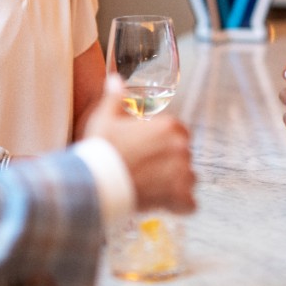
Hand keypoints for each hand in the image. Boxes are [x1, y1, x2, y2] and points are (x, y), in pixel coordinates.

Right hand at [85, 75, 195, 212]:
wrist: (95, 182)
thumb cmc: (101, 149)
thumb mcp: (105, 118)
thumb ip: (114, 97)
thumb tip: (114, 79)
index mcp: (169, 127)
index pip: (180, 134)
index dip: (165, 144)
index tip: (149, 152)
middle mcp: (181, 148)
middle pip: (184, 158)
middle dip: (169, 166)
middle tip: (145, 173)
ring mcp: (183, 174)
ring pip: (189, 181)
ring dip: (175, 186)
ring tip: (151, 189)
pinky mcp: (180, 197)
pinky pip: (189, 204)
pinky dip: (179, 206)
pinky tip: (161, 204)